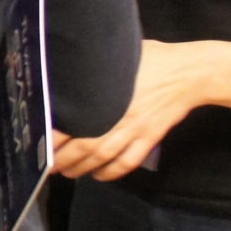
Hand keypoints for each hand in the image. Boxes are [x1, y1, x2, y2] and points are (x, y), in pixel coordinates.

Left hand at [53, 39, 230, 182]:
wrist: (190, 72)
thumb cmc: (154, 58)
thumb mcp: (121, 55)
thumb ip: (98, 65)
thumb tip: (74, 59)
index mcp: (109, 95)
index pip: (75, 121)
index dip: (55, 135)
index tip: (40, 140)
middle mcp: (119, 117)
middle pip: (86, 146)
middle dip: (64, 158)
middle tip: (48, 164)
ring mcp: (136, 130)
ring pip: (104, 157)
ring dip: (83, 168)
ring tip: (67, 172)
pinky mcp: (150, 138)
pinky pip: (129, 162)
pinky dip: (112, 173)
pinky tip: (100, 175)